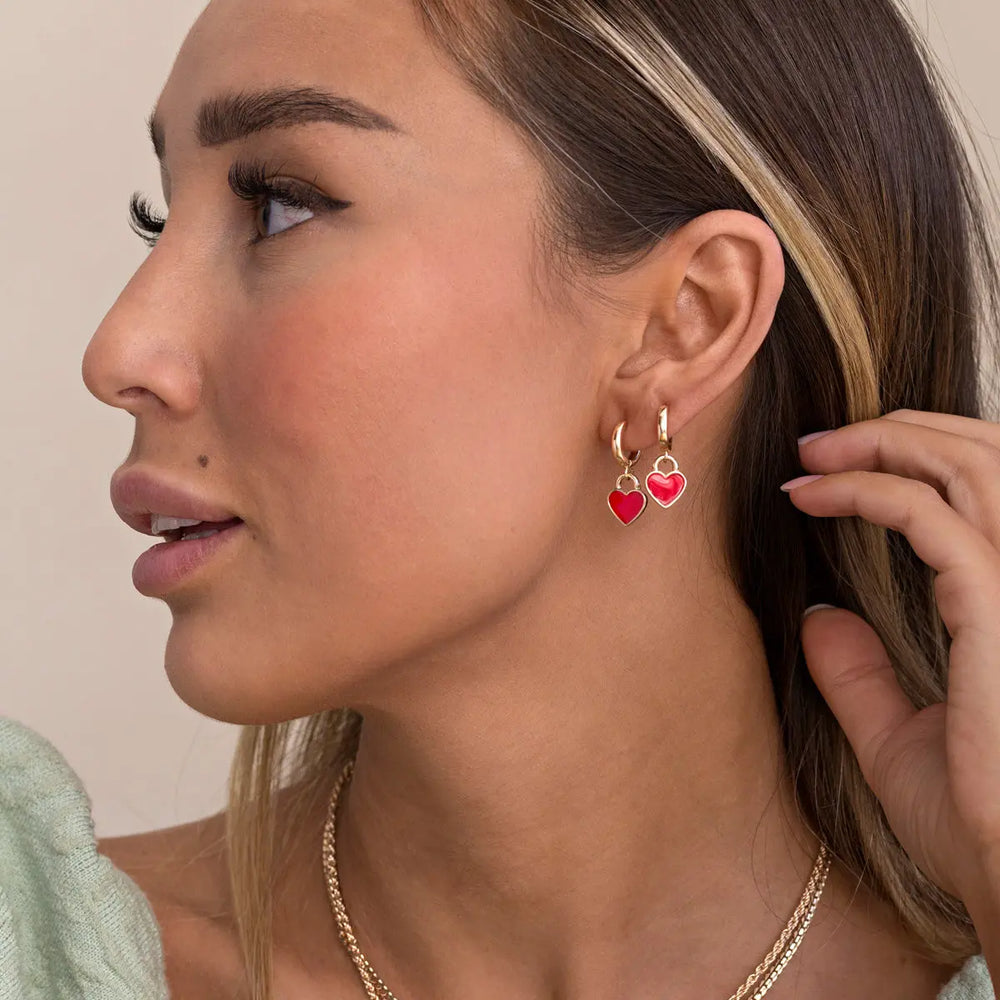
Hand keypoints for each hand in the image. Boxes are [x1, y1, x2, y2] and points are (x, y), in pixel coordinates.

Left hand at [783, 409, 999, 907]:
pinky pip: (929, 514)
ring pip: (968, 466)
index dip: (911, 465)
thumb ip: (860, 676)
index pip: (985, 497)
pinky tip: (807, 495)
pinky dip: (864, 489)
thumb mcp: (899, 741)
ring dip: (882, 442)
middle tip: (816, 443)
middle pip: (987, 458)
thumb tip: (817, 617)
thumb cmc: (977, 829)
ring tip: (809, 453)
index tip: (826, 474)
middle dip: (900, 432)